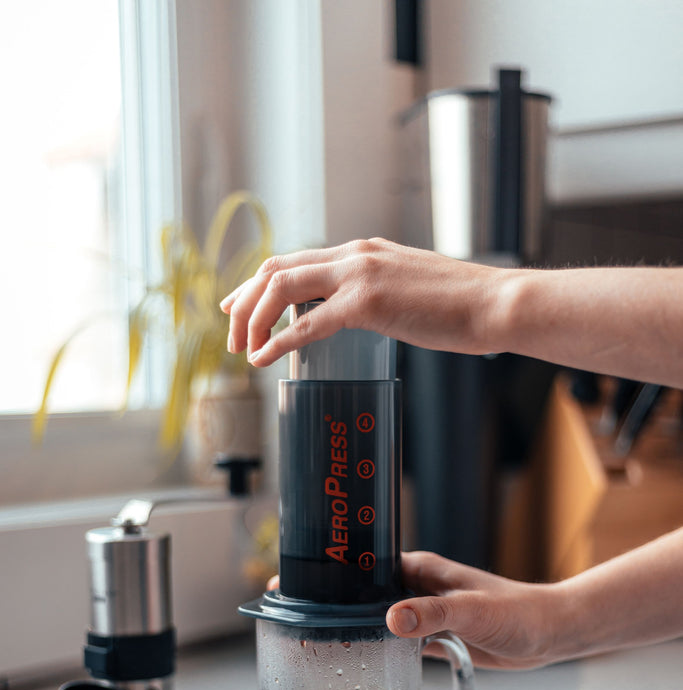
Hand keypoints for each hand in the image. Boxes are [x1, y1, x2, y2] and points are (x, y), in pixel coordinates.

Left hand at [220, 237, 505, 366]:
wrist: (495, 303)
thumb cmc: (459, 305)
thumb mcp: (406, 289)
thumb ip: (374, 294)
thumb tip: (352, 314)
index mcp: (361, 252)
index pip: (293, 260)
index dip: (256, 283)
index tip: (237, 307)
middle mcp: (354, 255)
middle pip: (275, 268)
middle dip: (244, 302)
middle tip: (231, 336)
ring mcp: (359, 275)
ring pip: (281, 287)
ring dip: (253, 319)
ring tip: (243, 350)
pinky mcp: (368, 303)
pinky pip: (307, 322)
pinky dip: (278, 341)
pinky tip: (263, 358)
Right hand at [267, 552, 562, 670]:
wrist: (550, 634)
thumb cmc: (519, 612)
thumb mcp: (472, 611)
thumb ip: (433, 614)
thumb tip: (390, 619)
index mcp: (419, 569)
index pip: (360, 565)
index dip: (325, 572)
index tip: (289, 581)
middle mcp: (415, 588)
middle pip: (359, 592)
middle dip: (328, 602)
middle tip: (291, 617)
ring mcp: (422, 613)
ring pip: (373, 618)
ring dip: (350, 628)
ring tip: (312, 640)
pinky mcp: (432, 638)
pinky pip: (394, 643)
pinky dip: (376, 650)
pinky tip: (356, 663)